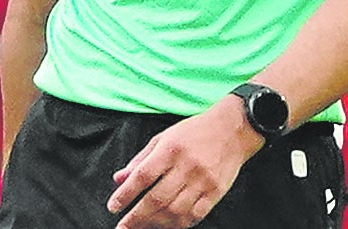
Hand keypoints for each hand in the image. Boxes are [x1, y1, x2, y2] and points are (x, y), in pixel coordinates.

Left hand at [108, 96, 262, 227]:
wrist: (234, 129)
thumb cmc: (196, 131)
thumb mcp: (165, 137)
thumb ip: (141, 159)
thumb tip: (118, 179)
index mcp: (171, 149)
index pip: (143, 176)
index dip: (125, 194)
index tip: (113, 207)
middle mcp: (187, 165)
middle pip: (157, 199)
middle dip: (136, 217)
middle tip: (123, 226)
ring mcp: (203, 180)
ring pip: (174, 211)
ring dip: (154, 224)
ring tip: (142, 227)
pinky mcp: (216, 191)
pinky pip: (194, 215)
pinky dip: (177, 225)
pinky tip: (166, 225)